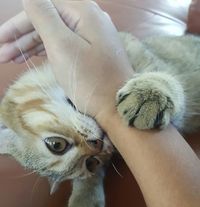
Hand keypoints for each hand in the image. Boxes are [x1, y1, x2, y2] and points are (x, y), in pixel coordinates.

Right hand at [0, 0, 133, 126]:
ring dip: (31, 43)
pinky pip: (64, 45)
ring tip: (10, 58)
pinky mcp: (91, 52)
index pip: (43, 6)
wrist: (116, 106)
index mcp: (83, 11)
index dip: (19, 21)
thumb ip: (43, 16)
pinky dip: (47, 50)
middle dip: (22, 35)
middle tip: (2, 52)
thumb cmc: (89, 80)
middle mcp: (89, 19)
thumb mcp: (62, 46)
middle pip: (48, 19)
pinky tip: (32, 56)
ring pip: (55, 33)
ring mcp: (92, 36)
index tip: (2, 38)